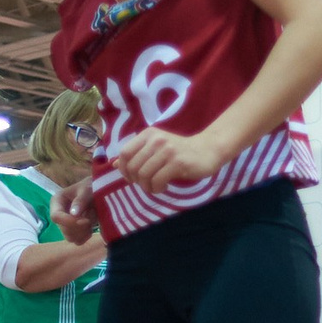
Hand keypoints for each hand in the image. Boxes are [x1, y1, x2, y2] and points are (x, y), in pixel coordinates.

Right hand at [53, 178, 97, 244]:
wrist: (100, 192)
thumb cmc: (92, 187)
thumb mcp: (87, 189)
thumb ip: (81, 200)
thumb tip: (73, 214)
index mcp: (57, 202)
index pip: (56, 217)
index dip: (69, 221)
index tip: (85, 221)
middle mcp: (59, 214)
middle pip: (64, 229)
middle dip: (80, 227)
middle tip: (92, 217)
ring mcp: (65, 224)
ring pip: (71, 238)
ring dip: (84, 231)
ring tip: (92, 218)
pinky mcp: (74, 232)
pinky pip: (78, 241)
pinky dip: (86, 235)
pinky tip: (91, 226)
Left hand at [111, 126, 229, 192]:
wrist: (208, 150)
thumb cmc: (180, 151)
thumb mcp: (156, 149)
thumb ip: (136, 155)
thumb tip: (113, 164)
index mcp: (148, 134)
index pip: (124, 154)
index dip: (124, 170)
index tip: (133, 179)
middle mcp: (156, 140)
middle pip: (132, 166)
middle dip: (137, 181)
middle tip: (147, 184)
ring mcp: (167, 150)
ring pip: (143, 175)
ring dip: (147, 187)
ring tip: (156, 187)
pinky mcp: (177, 162)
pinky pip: (157, 180)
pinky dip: (157, 188)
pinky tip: (164, 186)